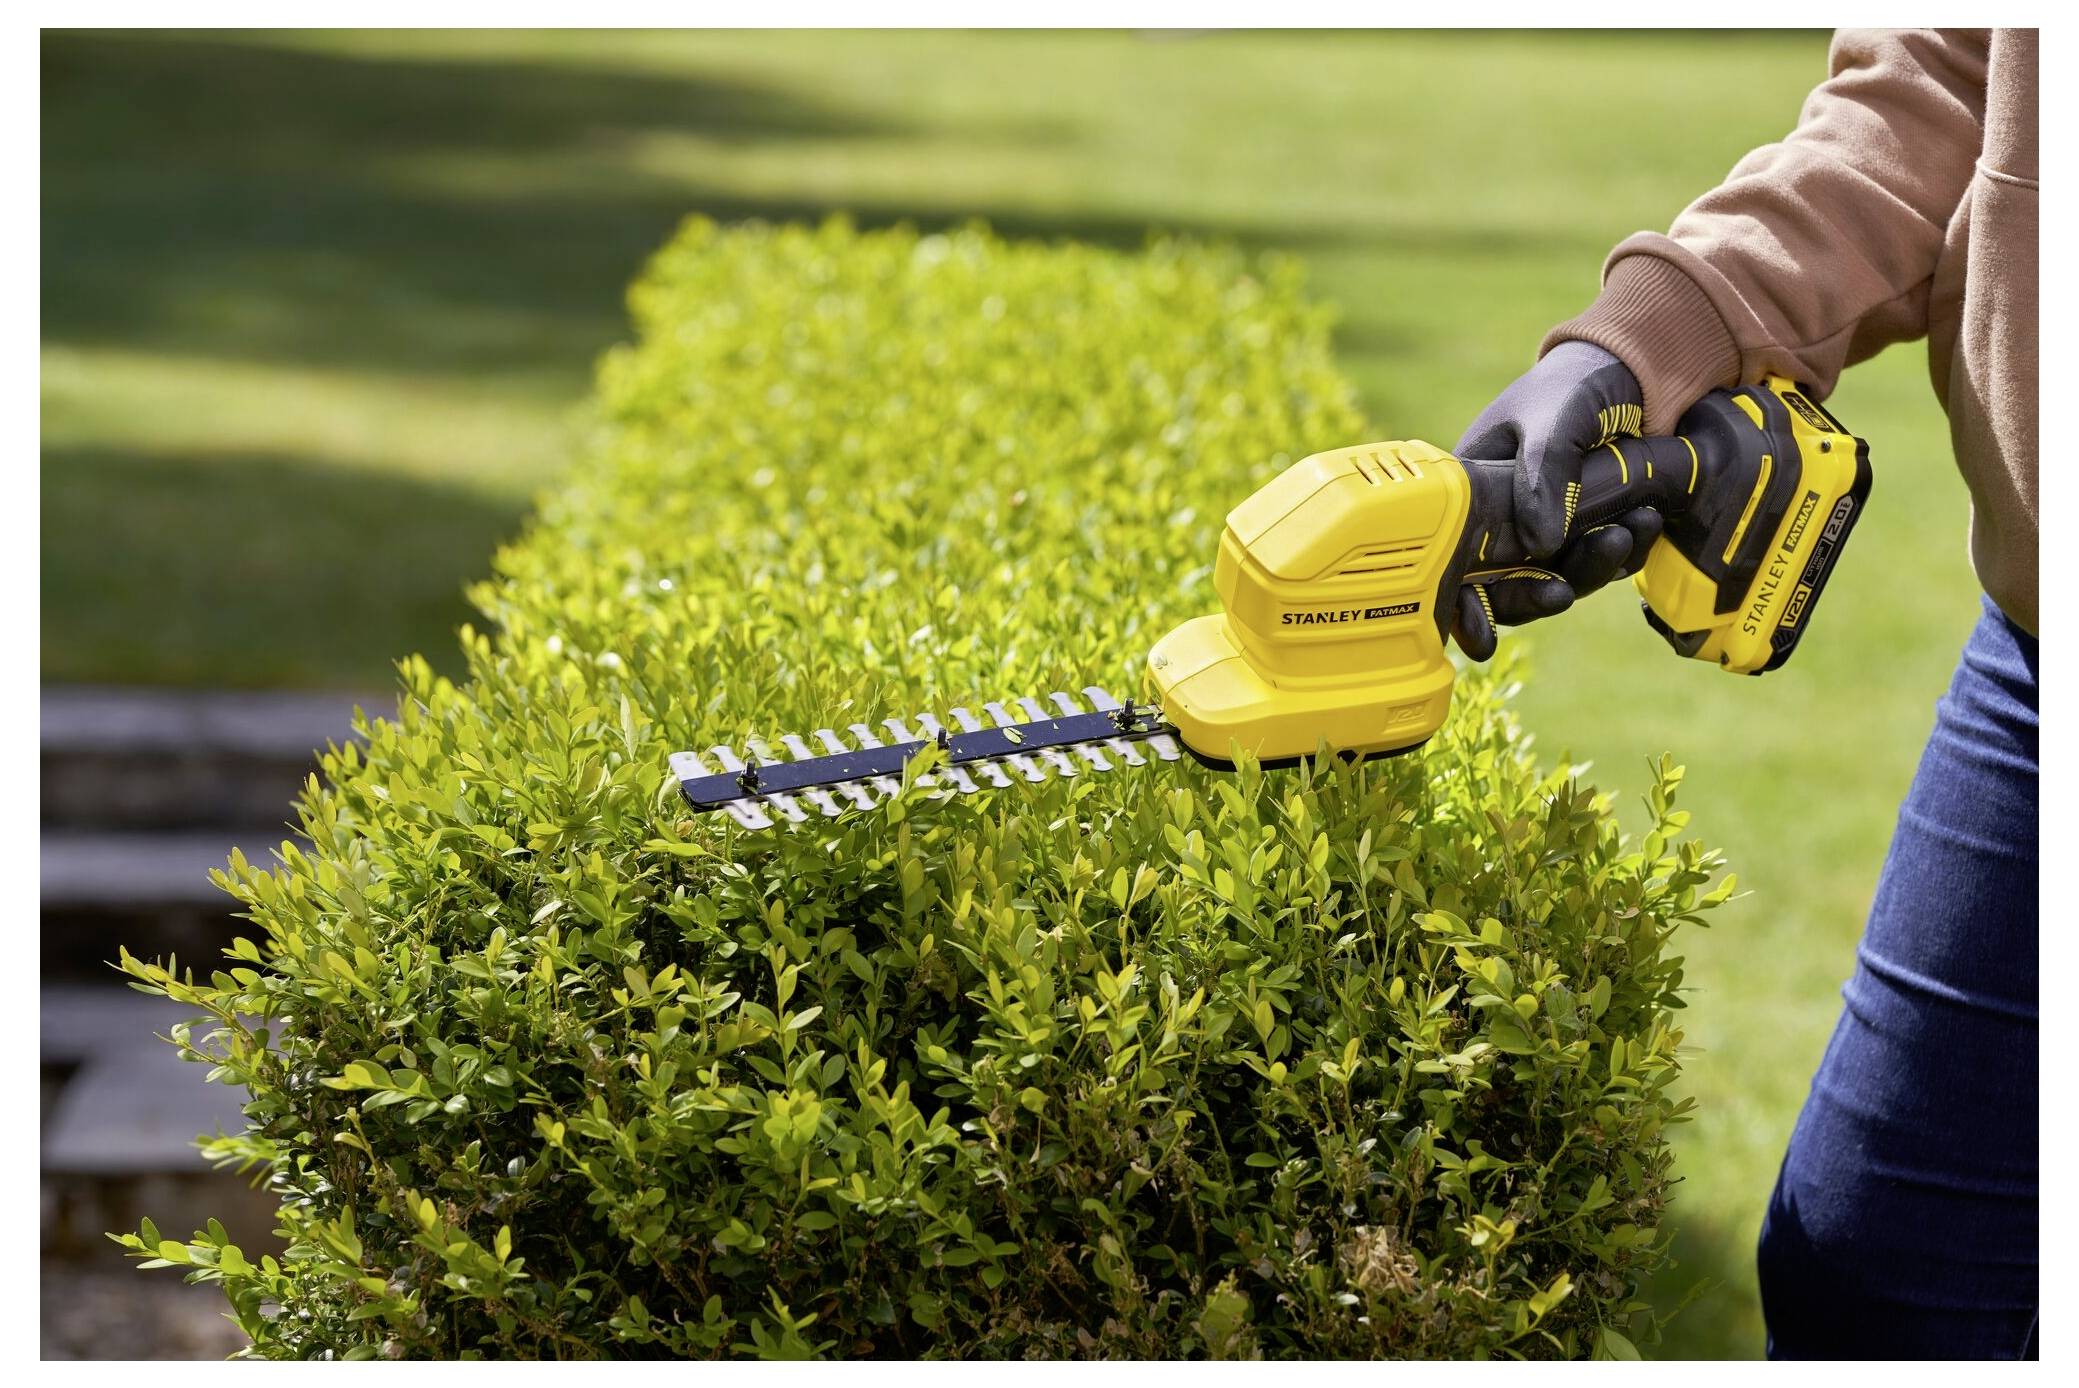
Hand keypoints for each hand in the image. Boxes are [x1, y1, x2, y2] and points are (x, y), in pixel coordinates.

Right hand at [1449, 341, 1660, 660]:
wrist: (1639, 366)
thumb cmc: (1575, 383)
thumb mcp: (1553, 420)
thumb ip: (1542, 476)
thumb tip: (1541, 546)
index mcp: (1472, 492)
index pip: (1454, 559)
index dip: (1462, 603)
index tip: (1479, 639)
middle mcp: (1504, 517)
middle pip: (1508, 582)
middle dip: (1537, 592)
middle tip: (1566, 591)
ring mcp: (1549, 525)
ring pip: (1559, 575)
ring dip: (1592, 567)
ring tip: (1629, 533)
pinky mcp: (1591, 527)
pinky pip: (1600, 560)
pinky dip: (1621, 553)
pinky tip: (1644, 526)